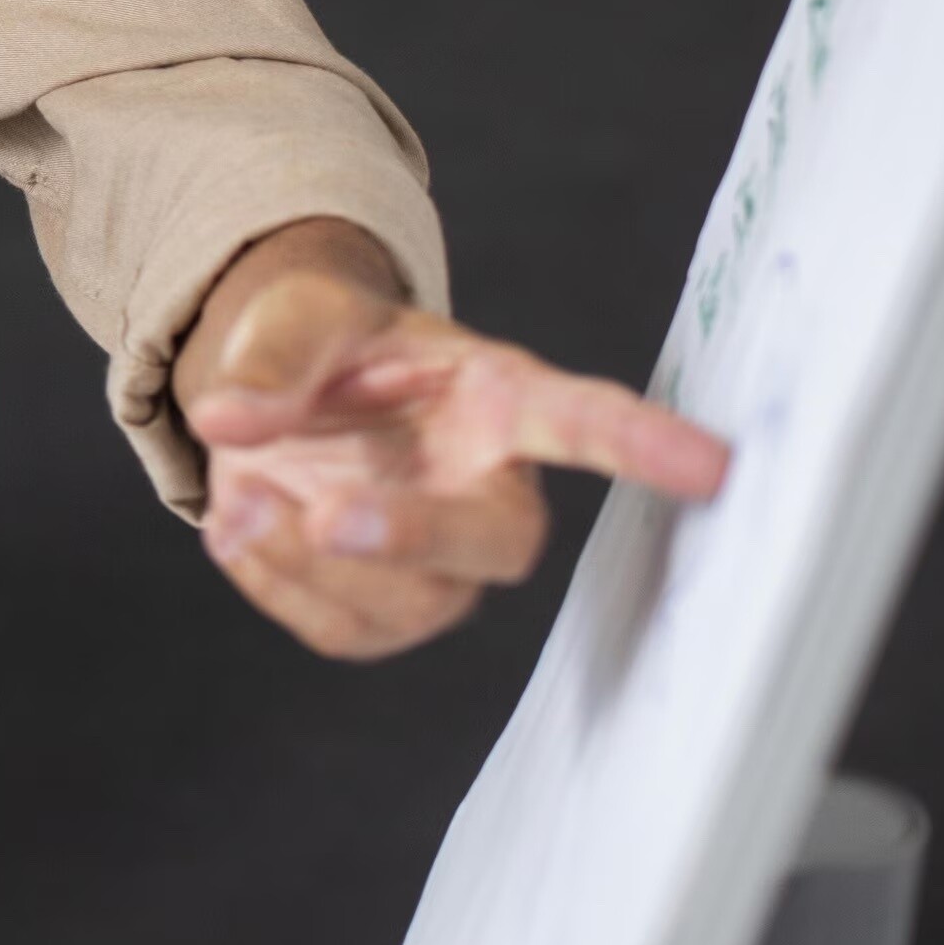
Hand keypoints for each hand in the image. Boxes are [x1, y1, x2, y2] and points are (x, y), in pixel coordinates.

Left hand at [174, 221, 731, 658]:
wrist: (273, 397)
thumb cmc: (323, 345)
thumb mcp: (296, 313)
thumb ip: (272, 354)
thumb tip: (231, 417)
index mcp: (497, 398)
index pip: (582, 420)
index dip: (644, 443)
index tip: (712, 465)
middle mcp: (487, 487)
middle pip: (500, 540)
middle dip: (417, 537)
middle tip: (330, 515)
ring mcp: (441, 559)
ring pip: (414, 604)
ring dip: (312, 565)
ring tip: (242, 498)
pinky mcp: (385, 609)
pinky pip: (343, 631)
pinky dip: (273, 583)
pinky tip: (242, 523)